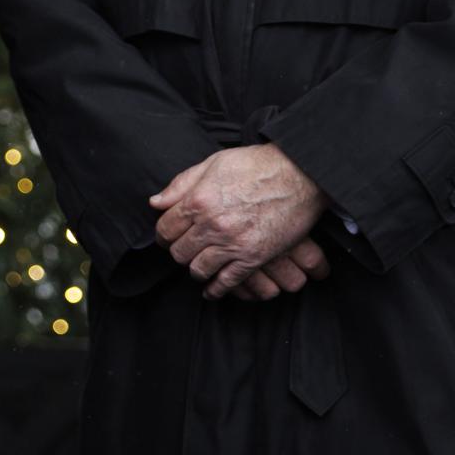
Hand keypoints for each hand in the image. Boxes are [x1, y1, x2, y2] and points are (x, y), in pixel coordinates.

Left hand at [151, 144, 326, 298]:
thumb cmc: (254, 165)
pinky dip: (216, 290)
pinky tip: (212, 290)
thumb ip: (181, 185)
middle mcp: (211, 225)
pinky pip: (227, 282)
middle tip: (184, 249)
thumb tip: (155, 202)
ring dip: (195, 269)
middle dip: (178, 251)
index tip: (167, 236)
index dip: (163, 234)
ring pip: (198, 269)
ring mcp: (233, 243)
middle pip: (179, 251)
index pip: (165, 229)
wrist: (299, 174)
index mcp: (197, 201)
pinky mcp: (254, 257)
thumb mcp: (212, 164)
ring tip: (198, 265)